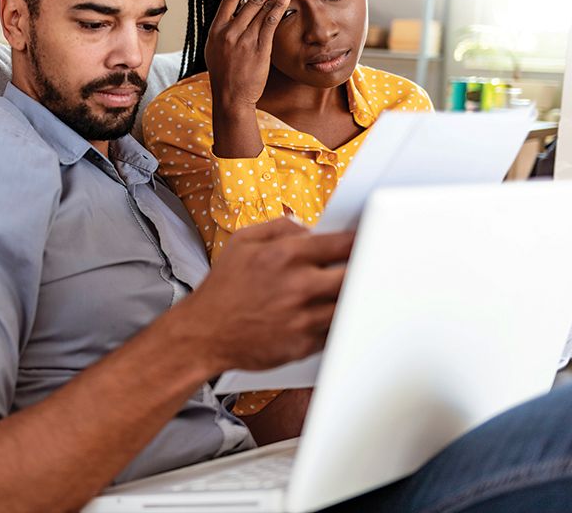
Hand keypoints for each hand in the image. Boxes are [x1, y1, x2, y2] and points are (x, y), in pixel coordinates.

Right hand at [184, 216, 352, 372]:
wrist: (204, 333)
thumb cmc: (223, 288)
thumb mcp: (242, 242)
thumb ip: (279, 227)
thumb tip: (310, 228)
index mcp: (284, 255)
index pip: (341, 243)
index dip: (360, 240)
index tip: (367, 240)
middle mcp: (297, 286)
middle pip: (355, 275)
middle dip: (363, 269)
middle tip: (366, 267)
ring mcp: (302, 318)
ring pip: (348, 305)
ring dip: (352, 297)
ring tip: (346, 291)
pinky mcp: (303, 345)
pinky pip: (334, 331)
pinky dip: (335, 323)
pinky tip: (326, 315)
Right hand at [204, 0, 302, 111]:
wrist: (230, 98)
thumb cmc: (226, 75)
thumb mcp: (216, 50)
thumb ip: (224, 29)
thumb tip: (234, 10)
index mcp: (216, 29)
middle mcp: (228, 31)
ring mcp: (243, 39)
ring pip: (262, 5)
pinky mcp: (258, 48)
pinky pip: (271, 21)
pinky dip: (280, 5)